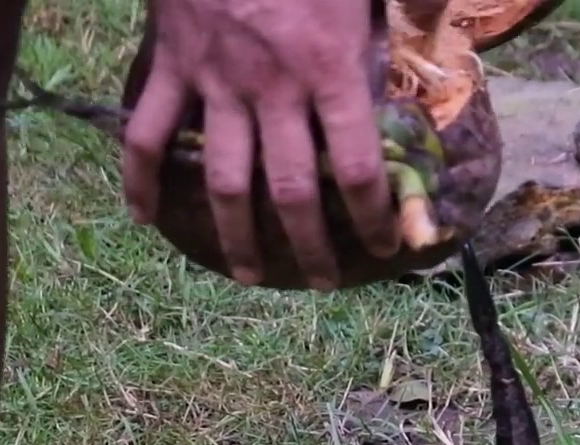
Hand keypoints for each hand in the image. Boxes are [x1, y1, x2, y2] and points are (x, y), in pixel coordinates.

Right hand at [121, 0, 398, 290]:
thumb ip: (406, 12)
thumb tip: (440, 35)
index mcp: (329, 69)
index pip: (356, 168)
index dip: (372, 218)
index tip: (384, 248)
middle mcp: (273, 90)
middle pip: (291, 191)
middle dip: (309, 246)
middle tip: (322, 282)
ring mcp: (215, 82)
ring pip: (223, 179)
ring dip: (236, 235)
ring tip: (248, 276)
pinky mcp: (171, 66)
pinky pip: (147, 133)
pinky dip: (139, 178)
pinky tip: (143, 218)